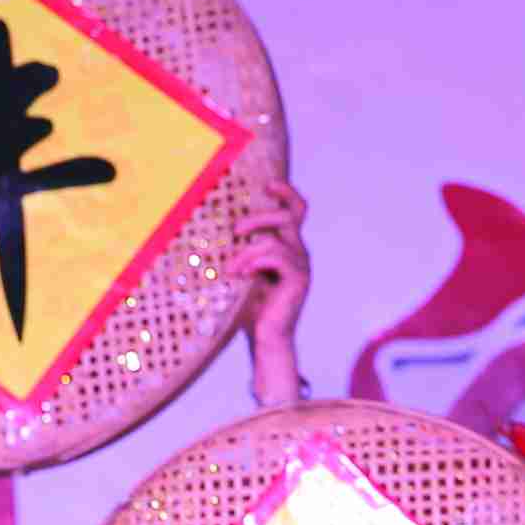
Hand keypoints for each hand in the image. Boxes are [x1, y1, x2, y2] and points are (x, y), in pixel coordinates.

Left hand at [233, 185, 310, 401]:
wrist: (266, 339)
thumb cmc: (251, 308)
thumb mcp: (245, 271)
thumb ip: (244, 250)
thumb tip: (222, 227)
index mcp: (290, 247)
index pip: (298, 210)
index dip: (287, 193)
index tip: (268, 185)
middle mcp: (300, 253)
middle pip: (291, 215)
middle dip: (261, 216)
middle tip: (236, 230)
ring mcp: (302, 265)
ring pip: (277, 238)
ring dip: (249, 249)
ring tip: (233, 268)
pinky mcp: (298, 279)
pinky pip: (276, 256)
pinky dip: (255, 262)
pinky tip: (242, 275)